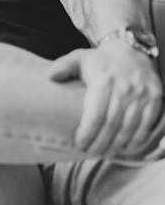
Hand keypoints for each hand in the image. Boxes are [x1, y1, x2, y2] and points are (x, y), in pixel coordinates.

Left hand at [49, 40, 163, 157]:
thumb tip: (50, 76)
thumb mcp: (79, 58)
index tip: (79, 144)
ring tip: (106, 154)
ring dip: (118, 145)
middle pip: (112, 124)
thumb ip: (64, 66)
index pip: (96, 115)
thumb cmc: (100, 61)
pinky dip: (138, 139)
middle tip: (91, 154)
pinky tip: (127, 148)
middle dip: (101, 143)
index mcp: (104, 80)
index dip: (88, 133)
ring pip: (130, 127)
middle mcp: (125, 87)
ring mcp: (142, 93)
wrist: (131, 50)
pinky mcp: (156, 97)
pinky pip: (148, 124)